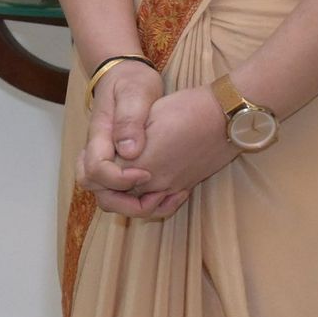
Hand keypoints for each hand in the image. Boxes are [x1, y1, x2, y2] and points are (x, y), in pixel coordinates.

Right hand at [76, 59, 162, 204]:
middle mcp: (99, 151)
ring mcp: (107, 158)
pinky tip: (168, 193)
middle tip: (153, 196)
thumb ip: (130, 121)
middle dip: (122, 202)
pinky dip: (142, 198)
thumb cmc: (131, 81)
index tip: (146, 173)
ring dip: (132, 204)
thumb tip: (128, 151)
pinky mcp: (120, 162)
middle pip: (95, 188)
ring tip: (163, 198)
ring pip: (106, 193)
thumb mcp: (134, 93)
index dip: (119, 179)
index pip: (95, 171)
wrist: (125, 74)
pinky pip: (121, 189)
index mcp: (100, 136)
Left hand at [95, 88, 234, 215]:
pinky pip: (160, 206)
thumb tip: (112, 153)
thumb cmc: (187, 109)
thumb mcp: (147, 116)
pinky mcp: (185, 187)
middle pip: (113, 200)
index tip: (94, 153)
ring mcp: (171, 188)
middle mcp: (152, 183)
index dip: (91, 167)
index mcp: (137, 164)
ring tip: (119, 178)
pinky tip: (145, 188)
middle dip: (103, 187)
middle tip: (103, 168)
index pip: (99, 180)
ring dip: (123, 197)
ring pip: (136, 207)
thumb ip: (124, 138)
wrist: (226, 116)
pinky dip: (148, 202)